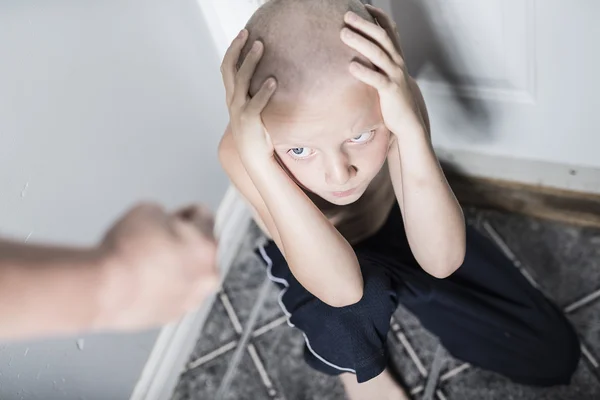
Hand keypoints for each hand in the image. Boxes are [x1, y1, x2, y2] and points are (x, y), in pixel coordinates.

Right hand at [97, 203, 218, 330]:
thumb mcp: (147, 209)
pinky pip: (175, 294)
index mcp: (207, 246)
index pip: (204, 217)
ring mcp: (191, 298)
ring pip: (189, 274)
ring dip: (175, 266)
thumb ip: (166, 214)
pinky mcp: (174, 314)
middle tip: (156, 241)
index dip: (184, 213)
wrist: (103, 288)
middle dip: (182, 242)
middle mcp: (206, 275)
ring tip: (147, 262)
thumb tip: (164, 222)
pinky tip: (145, 280)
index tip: (176, 216)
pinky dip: (164, 287)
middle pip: (201, 248)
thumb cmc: (124, 254)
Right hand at [221, 29, 277, 164]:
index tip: (242, 34)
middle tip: (248, 34)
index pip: (227, 68)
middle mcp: (232, 101)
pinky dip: (264, 91)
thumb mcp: (252, 109)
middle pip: (230, 69)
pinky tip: (272, 81)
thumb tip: (266, 76)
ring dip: (250, 62)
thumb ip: (253, 94)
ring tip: (261, 47)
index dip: (232, 50)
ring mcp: (239, 110)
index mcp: (232, 97)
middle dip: (237, 49)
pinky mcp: (249, 120)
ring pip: (241, 81)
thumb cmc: (256, 132)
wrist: (254, 156)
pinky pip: (256, 103)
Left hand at [341, 5, 421, 133]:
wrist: (408, 121)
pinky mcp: (390, 91)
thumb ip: (378, 63)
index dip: (378, 16)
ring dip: (360, 42)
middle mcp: (397, 63)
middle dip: (364, 24)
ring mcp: (395, 76)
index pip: (390, 30)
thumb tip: (361, 52)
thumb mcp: (388, 76)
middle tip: (347, 15)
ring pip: (378, 54)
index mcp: (397, 57)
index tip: (364, 6)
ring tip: (343, 33)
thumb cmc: (393, 98)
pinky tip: (351, 66)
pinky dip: (364, 72)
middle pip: (381, 37)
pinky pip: (377, 79)